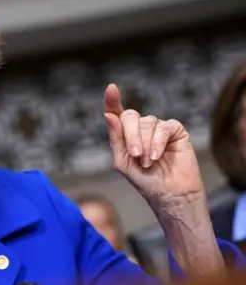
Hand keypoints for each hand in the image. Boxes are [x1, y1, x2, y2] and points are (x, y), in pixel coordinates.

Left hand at [103, 84, 204, 206]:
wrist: (169, 195)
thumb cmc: (144, 180)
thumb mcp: (122, 161)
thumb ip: (115, 138)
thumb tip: (109, 115)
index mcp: (125, 133)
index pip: (116, 112)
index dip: (112, 100)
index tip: (111, 89)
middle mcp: (141, 127)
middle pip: (129, 116)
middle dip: (130, 136)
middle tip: (136, 156)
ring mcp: (158, 127)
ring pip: (147, 122)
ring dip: (145, 145)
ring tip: (148, 163)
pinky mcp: (175, 131)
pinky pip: (164, 127)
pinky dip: (158, 142)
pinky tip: (157, 157)